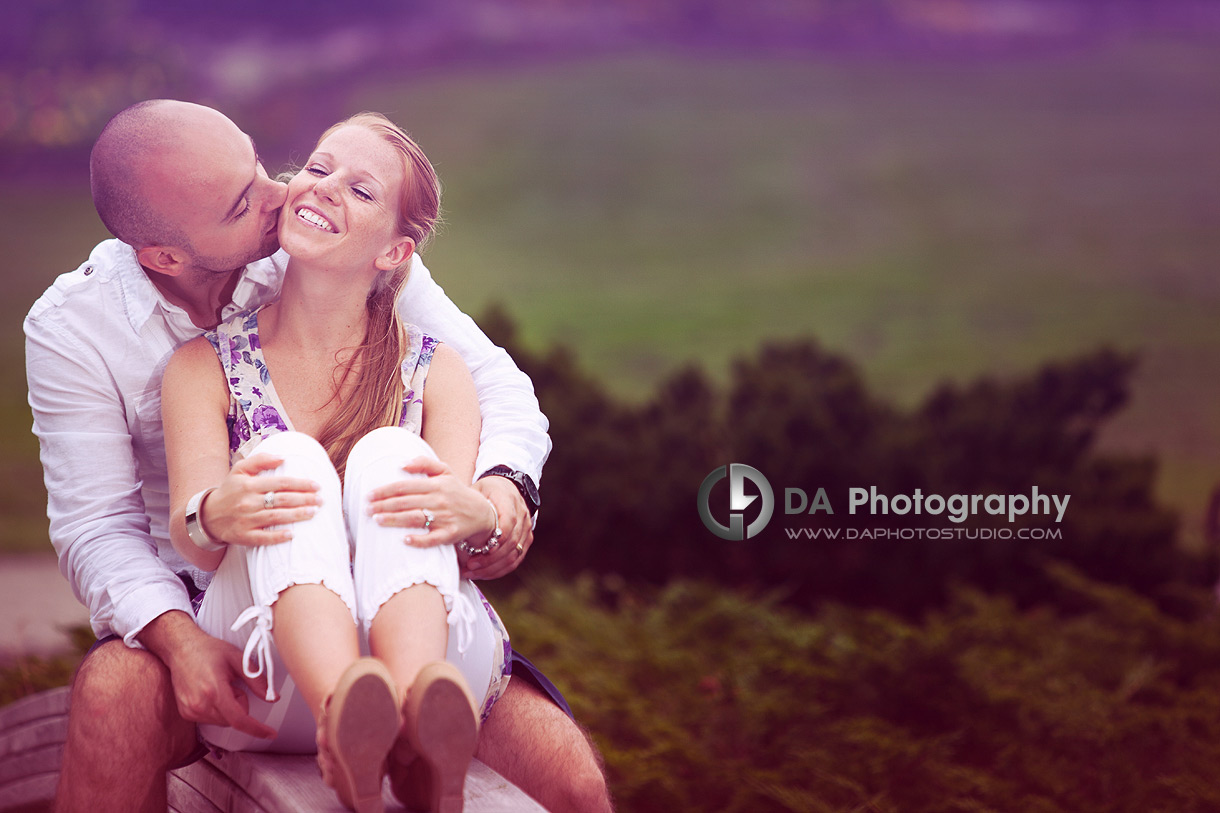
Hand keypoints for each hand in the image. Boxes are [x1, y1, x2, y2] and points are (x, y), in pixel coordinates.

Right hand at [143, 612, 276, 739]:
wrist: (181, 648)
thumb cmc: (209, 650)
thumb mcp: (238, 659)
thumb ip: (257, 680)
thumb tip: (272, 697)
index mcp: (214, 691)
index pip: (239, 720)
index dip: (257, 729)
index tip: (271, 734)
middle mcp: (200, 705)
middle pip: (233, 720)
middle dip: (239, 705)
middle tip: (231, 684)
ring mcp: (190, 711)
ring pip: (222, 721)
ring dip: (228, 708)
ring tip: (218, 686)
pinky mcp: (185, 713)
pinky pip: (210, 720)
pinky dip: (217, 710)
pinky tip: (210, 692)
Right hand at [204, 453, 320, 546]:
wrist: (208, 515)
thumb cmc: (230, 490)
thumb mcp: (239, 469)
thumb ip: (260, 460)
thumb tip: (282, 458)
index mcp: (249, 484)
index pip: (280, 483)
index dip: (300, 484)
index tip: (317, 485)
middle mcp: (248, 502)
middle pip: (281, 500)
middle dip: (304, 499)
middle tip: (321, 500)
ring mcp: (245, 520)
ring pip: (275, 517)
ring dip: (297, 515)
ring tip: (314, 512)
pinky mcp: (243, 536)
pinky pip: (262, 538)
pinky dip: (277, 537)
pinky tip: (292, 535)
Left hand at [366, 456, 495, 547]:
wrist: (482, 512)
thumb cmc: (456, 491)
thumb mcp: (445, 472)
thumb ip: (424, 463)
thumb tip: (401, 464)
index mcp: (436, 484)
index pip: (405, 486)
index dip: (385, 490)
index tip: (369, 495)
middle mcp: (440, 500)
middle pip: (407, 502)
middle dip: (384, 505)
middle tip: (366, 509)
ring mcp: (446, 518)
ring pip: (416, 519)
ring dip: (395, 520)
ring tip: (376, 520)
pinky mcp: (451, 534)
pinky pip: (433, 538)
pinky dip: (419, 540)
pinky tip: (404, 540)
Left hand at [462, 474, 532, 579]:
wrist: (507, 488)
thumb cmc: (486, 491)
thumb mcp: (477, 490)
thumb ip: (467, 503)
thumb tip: (448, 518)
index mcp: (509, 500)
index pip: (508, 522)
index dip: (497, 538)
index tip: (482, 550)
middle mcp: (522, 515)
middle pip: (511, 542)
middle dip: (490, 559)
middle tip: (470, 566)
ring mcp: (526, 529)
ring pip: (514, 555)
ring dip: (493, 567)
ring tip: (473, 573)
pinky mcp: (526, 539)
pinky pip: (516, 559)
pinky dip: (500, 569)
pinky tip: (484, 574)